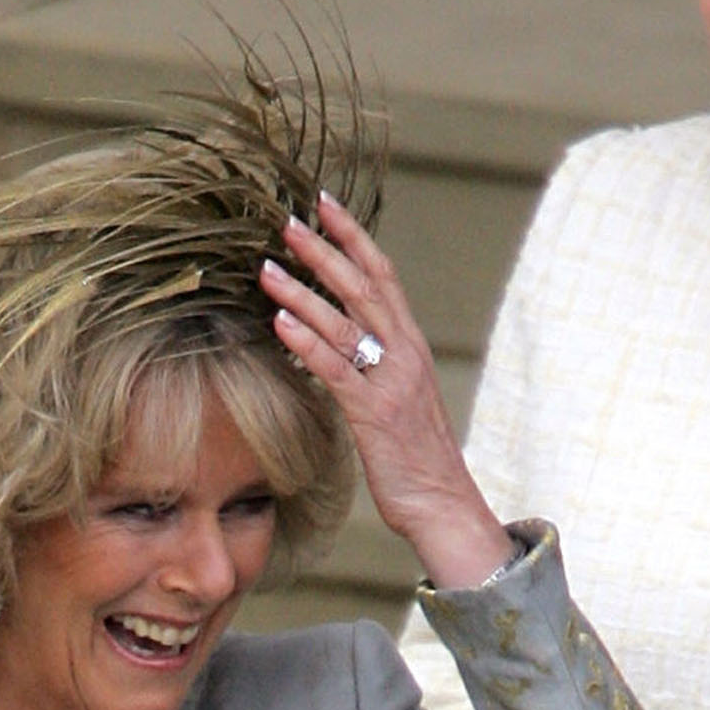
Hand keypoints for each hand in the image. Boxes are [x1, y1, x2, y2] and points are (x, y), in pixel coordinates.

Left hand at [259, 190, 514, 588]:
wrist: (444, 504)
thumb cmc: (415, 457)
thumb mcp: (397, 398)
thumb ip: (373, 364)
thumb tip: (337, 341)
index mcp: (411, 346)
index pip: (383, 276)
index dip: (354, 237)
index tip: (324, 204)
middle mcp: (405, 354)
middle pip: (362, 287)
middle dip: (323, 251)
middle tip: (286, 222)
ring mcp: (391, 382)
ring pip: (344, 323)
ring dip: (302, 292)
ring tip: (266, 268)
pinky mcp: (374, 414)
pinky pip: (337, 369)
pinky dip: (307, 342)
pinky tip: (279, 322)